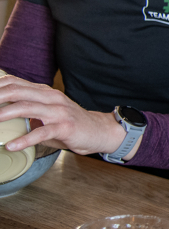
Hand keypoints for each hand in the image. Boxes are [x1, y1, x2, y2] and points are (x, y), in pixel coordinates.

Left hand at [0, 73, 123, 155]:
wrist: (99, 131)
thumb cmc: (69, 123)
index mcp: (45, 92)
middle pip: (17, 91)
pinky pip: (41, 133)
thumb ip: (29, 107)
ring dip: (4, 114)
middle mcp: (51, 98)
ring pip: (27, 108)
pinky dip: (24, 140)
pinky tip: (11, 146)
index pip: (15, 83)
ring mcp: (59, 112)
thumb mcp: (48, 110)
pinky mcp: (65, 127)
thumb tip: (3, 110)